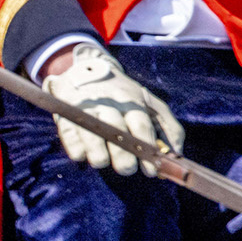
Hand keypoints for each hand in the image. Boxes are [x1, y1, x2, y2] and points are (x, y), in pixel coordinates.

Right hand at [41, 43, 184, 175]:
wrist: (87, 69)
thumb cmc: (123, 94)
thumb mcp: (149, 101)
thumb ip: (168, 126)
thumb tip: (176, 154)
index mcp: (131, 100)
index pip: (141, 128)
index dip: (147, 152)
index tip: (152, 171)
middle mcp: (109, 104)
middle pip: (117, 135)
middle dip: (124, 159)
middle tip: (126, 169)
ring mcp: (85, 109)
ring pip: (92, 139)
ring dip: (99, 157)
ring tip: (103, 161)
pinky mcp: (65, 115)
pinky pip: (70, 138)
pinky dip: (77, 151)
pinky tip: (84, 154)